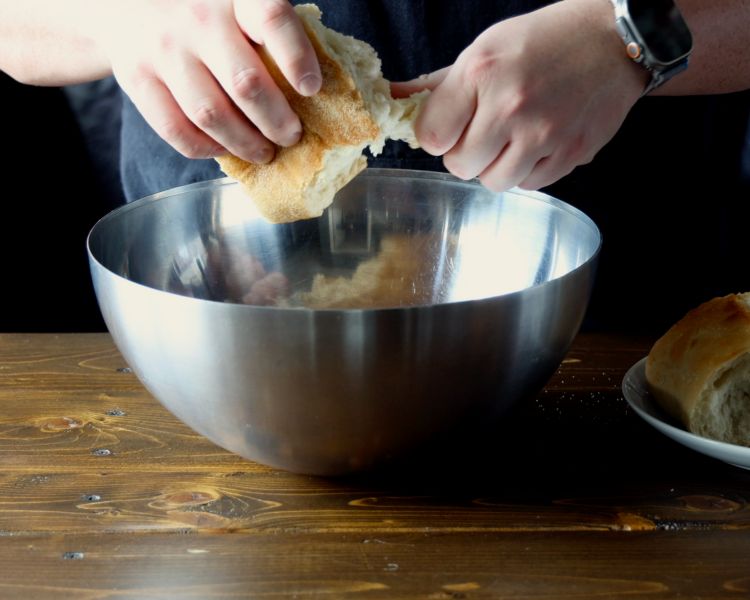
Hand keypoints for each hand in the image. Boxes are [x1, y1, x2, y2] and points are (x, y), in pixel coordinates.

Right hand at [99, 0, 320, 163]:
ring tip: (265, 151)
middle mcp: (196, 18)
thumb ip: (270, 30)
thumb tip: (313, 87)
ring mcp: (162, 49)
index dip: (297, 57)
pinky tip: (224, 148)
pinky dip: (206, 148)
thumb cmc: (204, 7)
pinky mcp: (137, 78)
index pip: (272, 19)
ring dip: (246, 143)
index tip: (312, 88)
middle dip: (277, 121)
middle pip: (245, 83)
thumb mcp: (238, 2)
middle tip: (291, 135)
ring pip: (212, 115)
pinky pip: (176, 129)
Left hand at [393, 0, 647, 190]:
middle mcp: (511, 107)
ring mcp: (543, 134)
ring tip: (509, 140)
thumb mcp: (483, 50)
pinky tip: (535, 144)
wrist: (613, 41)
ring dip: (495, 166)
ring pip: (494, 182)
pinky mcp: (569, 154)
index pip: (431, 137)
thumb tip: (391, 99)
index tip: (450, 127)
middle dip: (464, 154)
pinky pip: (529, 184)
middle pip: (460, 166)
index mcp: (482, 74)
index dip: (437, 136)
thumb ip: (436, 85)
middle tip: (482, 132)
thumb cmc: (541, 42)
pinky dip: (526, 171)